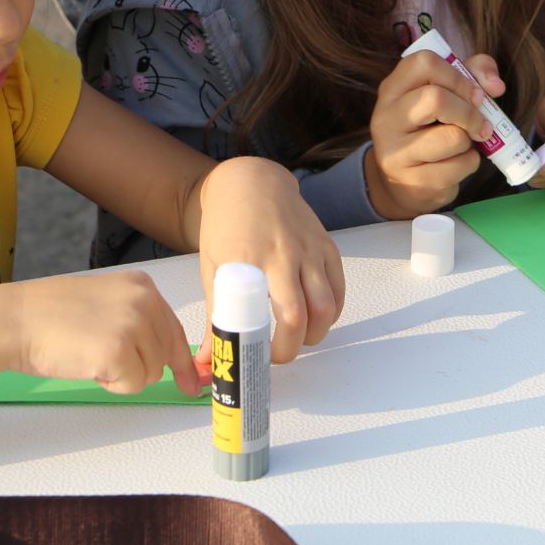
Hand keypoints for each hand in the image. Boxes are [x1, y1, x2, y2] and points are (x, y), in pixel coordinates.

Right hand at [11, 272, 204, 397]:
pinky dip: (111, 385)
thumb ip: (137, 320)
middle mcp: (144, 301)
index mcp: (142, 286)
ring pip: (151, 373)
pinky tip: (88, 365)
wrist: (17, 320)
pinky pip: (132, 386)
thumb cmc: (50, 315)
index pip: (174, 329)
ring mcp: (134, 325)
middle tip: (101, 357)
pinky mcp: (120, 352)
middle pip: (164, 355)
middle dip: (138, 366)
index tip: (192, 382)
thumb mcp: (105, 303)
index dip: (182, 361)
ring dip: (123, 375)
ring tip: (90, 354)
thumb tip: (165, 356)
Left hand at [195, 156, 344, 362]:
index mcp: (249, 262)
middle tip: (278, 355)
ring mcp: (309, 250)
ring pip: (327, 306)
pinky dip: (331, 312)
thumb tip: (205, 361)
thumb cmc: (226, 226)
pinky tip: (315, 318)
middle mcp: (284, 255)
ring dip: (315, 333)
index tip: (256, 360)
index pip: (264, 317)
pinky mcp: (327, 247)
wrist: (251, 183)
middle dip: (292, 347)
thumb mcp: (212, 268)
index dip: (265, 347)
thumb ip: (215, 315)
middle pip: (301, 317)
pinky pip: (339, 289)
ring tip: (298, 338)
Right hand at [365, 48, 501, 219]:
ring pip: (453, 137)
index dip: (458, 76)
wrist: (403, 184)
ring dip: (470, 140)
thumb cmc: (430, 129)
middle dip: (469, 111)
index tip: (475, 94)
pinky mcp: (415, 182)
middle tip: (480, 123)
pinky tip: (456, 163)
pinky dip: (470, 162)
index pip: (424, 63)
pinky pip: (460, 165)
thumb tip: (496, 85)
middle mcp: (385, 118)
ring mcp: (396, 153)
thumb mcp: (447, 94)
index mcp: (393, 89)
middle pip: (435, 98)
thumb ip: (474, 75)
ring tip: (461, 144)